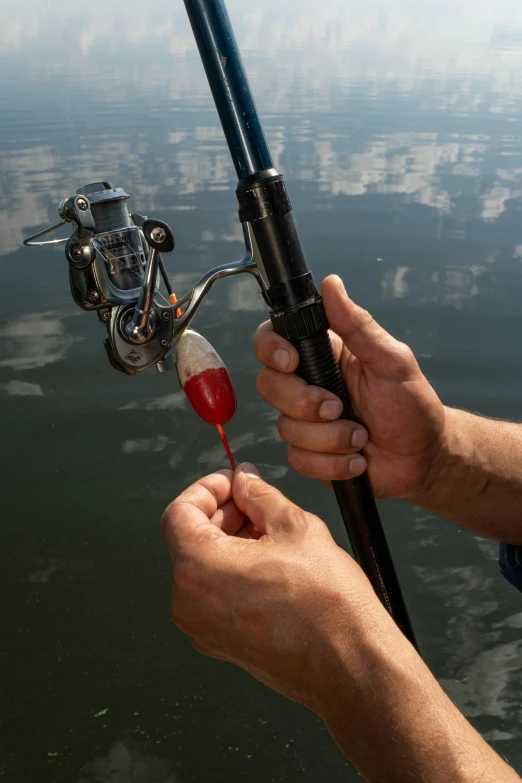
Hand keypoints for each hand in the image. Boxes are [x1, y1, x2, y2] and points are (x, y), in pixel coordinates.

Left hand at [161, 464, 393, 712]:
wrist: (350, 666)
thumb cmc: (326, 599)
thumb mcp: (294, 527)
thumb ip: (259, 496)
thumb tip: (244, 479)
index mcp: (198, 568)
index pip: (179, 512)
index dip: (207, 488)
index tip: (234, 482)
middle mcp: (188, 602)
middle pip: (189, 539)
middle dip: (221, 514)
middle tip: (257, 502)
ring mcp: (202, 629)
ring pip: (203, 568)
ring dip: (230, 542)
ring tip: (271, 533)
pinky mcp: (220, 645)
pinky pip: (214, 595)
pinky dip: (233, 571)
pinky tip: (271, 563)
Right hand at [254, 275, 445, 498]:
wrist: (423, 459)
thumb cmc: (412, 404)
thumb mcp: (392, 361)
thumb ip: (358, 326)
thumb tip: (331, 283)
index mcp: (322, 354)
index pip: (273, 340)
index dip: (271, 350)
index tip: (292, 362)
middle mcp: (307, 383)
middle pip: (268, 385)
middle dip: (304, 402)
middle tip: (340, 408)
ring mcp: (304, 421)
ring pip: (286, 428)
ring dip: (329, 438)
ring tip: (361, 438)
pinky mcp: (308, 454)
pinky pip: (298, 460)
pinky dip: (332, 464)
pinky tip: (357, 461)